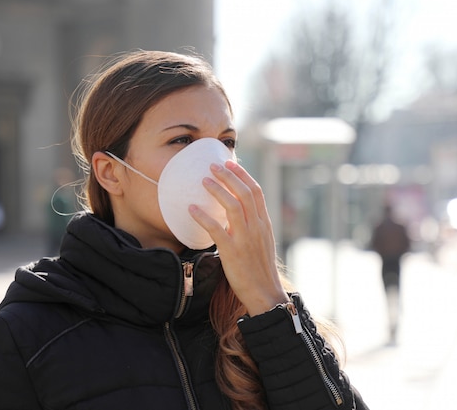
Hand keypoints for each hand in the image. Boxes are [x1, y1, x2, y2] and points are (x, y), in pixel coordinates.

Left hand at [189, 160, 288, 315]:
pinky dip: (203, 217)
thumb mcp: (262, 241)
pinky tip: (192, 209)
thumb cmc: (260, 268)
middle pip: (245, 193)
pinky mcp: (232, 252)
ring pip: (233, 207)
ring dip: (217, 191)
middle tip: (213, 165)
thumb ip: (253, 224)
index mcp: (264, 223)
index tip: (230, 163)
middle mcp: (257, 227)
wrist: (265, 292)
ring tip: (203, 180)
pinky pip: (216, 230)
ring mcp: (246, 239)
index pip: (256, 191)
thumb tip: (239, 209)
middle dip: (229, 176)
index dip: (242, 175)